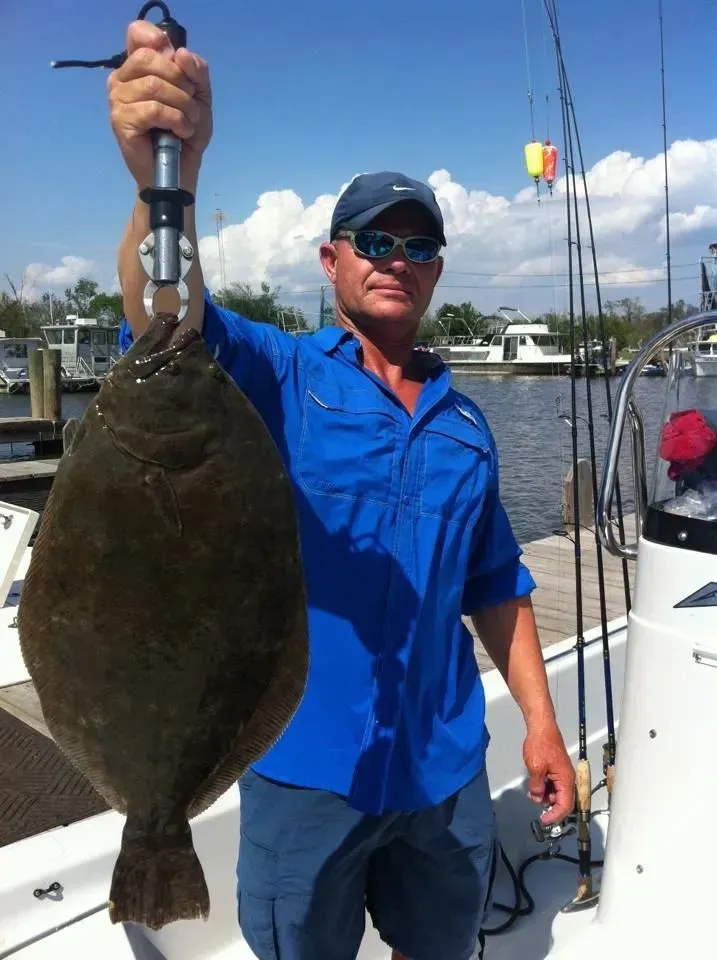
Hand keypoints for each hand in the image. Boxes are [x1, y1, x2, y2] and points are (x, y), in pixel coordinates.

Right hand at [108, 19, 212, 190]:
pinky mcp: (120, 121)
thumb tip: (180, 53)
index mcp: (139, 67)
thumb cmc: (186, 132)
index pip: (137, 33)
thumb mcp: (200, 97)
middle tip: (191, 104)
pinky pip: (152, 109)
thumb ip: (196, 71)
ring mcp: (118, 99)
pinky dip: (175, 120)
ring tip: (189, 122)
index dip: (156, 38)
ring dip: (182, 105)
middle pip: (149, 58)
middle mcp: (122, 78)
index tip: (176, 59)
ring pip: (154, 85)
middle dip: (180, 81)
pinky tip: (180, 132)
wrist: (181, 171)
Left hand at [523, 721, 574, 824]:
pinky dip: (545, 788)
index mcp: (566, 779)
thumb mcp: (535, 768)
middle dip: (550, 806)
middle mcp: (567, 778)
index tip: (545, 820)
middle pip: (562, 801)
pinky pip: (553, 784)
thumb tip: (538, 798)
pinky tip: (535, 786)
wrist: (541, 727)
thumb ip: (537, 786)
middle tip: (537, 807)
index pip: (565, 805)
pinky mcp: (556, 769)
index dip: (555, 815)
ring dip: (545, 797)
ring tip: (533, 793)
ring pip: (557, 793)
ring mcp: (562, 774)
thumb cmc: (541, 744)